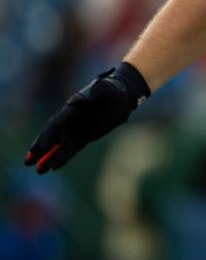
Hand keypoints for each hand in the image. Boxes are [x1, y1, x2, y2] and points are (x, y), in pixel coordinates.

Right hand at [25, 63, 149, 173]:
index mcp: (71, 109)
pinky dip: (64, 157)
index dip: (44, 138)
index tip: (35, 149)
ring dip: (49, 157)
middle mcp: (71, 121)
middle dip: (41, 150)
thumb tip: (73, 102)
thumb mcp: (101, 89)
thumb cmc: (111, 88)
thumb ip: (88, 95)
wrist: (123, 94)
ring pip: (61, 146)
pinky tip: (54, 166)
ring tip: (39, 171)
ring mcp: (78, 129)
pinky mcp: (87, 136)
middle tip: (27, 162)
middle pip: (53, 137)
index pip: (54, 126)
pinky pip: (73, 148)